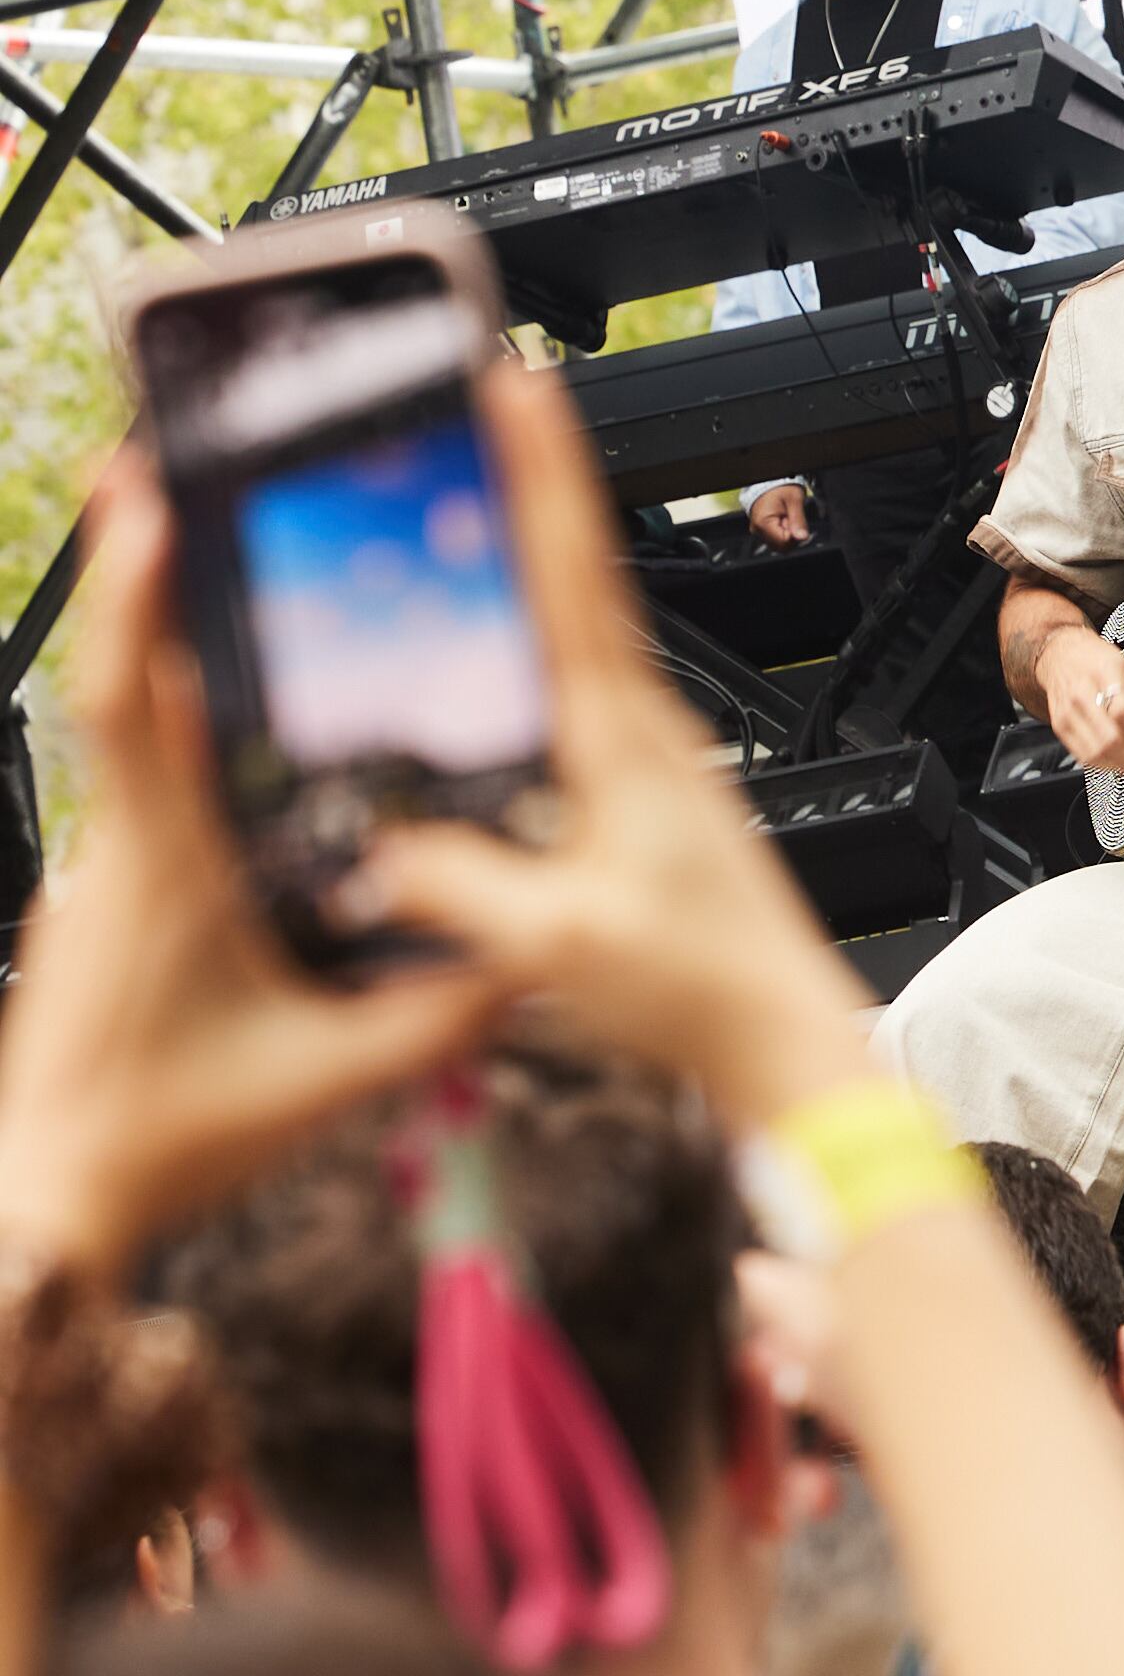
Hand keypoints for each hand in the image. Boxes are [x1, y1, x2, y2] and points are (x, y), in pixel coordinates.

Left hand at [0, 458, 507, 1284]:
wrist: (46, 1205)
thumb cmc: (156, 1143)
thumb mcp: (330, 1082)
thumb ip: (438, 1014)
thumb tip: (523, 959)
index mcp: (165, 868)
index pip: (130, 696)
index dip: (133, 588)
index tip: (146, 499)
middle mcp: (117, 852)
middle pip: (122, 679)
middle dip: (144, 568)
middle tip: (165, 470)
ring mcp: (97, 874)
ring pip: (127, 734)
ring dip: (159, 646)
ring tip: (201, 563)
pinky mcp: (98, 904)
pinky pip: (137, 791)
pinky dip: (170, 732)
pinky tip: (221, 730)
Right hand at [351, 365, 875, 1135]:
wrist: (787, 1041)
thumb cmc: (702, 989)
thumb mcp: (557, 944)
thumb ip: (458, 890)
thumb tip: (372, 850)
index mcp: (623, 740)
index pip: (575, 576)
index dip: (544, 477)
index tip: (522, 390)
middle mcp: (644, 732)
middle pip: (575, 581)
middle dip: (528, 489)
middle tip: (485, 407)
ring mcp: (649, 759)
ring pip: (576, 633)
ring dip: (529, 560)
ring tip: (475, 499)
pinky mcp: (645, 796)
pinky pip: (574, 693)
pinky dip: (532, 644)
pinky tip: (495, 652)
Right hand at [747, 478, 814, 551]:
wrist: (769, 480)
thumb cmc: (780, 486)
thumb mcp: (794, 500)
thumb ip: (799, 520)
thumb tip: (802, 538)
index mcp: (763, 523)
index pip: (784, 543)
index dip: (795, 535)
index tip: (795, 520)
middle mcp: (758, 529)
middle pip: (781, 546)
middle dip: (791, 535)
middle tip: (791, 517)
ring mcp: (758, 531)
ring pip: (779, 544)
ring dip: (787, 534)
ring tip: (786, 516)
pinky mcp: (760, 530)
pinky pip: (775, 539)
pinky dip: (782, 532)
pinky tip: (783, 519)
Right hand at [1035, 623, 1123, 773]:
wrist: (1061, 655)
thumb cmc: (1097, 661)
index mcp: (1104, 673)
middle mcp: (1082, 693)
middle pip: (1110, 737)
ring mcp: (1067, 712)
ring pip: (1096, 753)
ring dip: (1122, 761)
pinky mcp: (1060, 727)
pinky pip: (1084, 757)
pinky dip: (1105, 762)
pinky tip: (1116, 755)